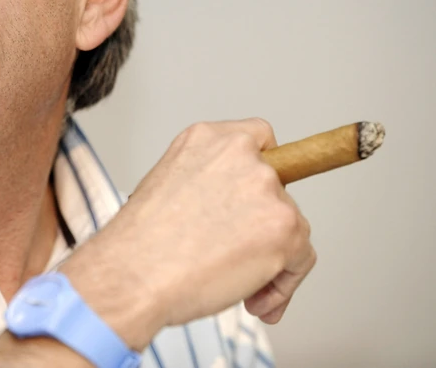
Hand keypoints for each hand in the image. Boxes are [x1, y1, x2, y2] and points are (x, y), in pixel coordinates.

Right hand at [60, 118, 316, 349]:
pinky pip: (302, 257)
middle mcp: (240, 153)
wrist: (133, 272)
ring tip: (236, 282)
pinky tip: (254, 297)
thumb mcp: (169, 184)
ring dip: (272, 258)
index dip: (261, 170)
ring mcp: (265, 187)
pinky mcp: (284, 225)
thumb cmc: (141, 241)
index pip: (259, 138)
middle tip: (234, 252)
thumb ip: (210, 183)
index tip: (256, 195)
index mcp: (206, 138)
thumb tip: (239, 213)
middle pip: (278, 187)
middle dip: (261, 223)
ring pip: (292, 225)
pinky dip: (283, 283)